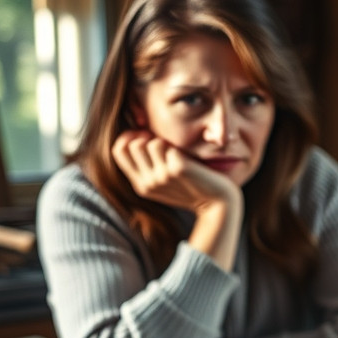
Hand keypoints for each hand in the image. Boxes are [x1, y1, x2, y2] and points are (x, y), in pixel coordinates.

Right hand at [112, 130, 240, 214]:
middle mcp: (148, 183)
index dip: (129, 137)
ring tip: (177, 155)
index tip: (146, 137)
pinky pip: (168, 146)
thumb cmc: (194, 187)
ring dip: (165, 143)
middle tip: (165, 145)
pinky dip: (177, 148)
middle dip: (148, 138)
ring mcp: (162, 177)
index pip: (119, 150)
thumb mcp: (164, 180)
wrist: (218, 205)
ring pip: (151, 143)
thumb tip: (134, 133)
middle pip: (133, 144)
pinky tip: (189, 160)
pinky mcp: (177, 170)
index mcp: (141, 186)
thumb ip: (148, 164)